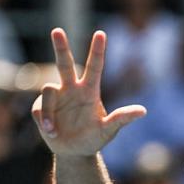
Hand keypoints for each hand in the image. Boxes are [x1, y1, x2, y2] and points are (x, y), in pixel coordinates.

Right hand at [31, 29, 146, 156]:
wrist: (74, 152)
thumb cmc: (94, 139)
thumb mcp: (109, 130)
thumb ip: (122, 118)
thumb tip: (143, 111)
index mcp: (89, 91)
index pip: (94, 67)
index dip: (97, 50)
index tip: (101, 33)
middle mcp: (71, 89)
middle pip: (64, 63)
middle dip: (61, 47)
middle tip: (57, 30)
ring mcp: (55, 97)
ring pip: (48, 90)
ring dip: (49, 112)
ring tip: (53, 131)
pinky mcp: (41, 106)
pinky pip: (40, 109)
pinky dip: (46, 122)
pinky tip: (52, 133)